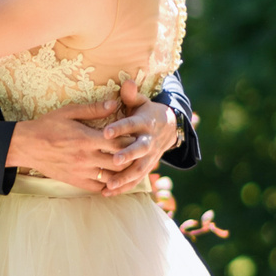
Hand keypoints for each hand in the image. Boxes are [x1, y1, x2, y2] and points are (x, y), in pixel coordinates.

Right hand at [8, 97, 143, 191]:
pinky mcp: (76, 181)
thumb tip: (114, 103)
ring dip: (123, 173)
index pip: (119, 142)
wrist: (26, 146)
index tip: (137, 135)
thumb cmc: (47, 126)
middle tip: (139, 152)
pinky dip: (109, 185)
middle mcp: (86, 158)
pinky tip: (115, 179)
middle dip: (132, 157)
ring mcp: (81, 172)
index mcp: (87, 139)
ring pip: (112, 178)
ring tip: (131, 166)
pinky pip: (98, 188)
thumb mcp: (68, 112)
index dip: (131, 139)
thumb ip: (93, 109)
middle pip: (120, 162)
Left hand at [95, 76, 178, 196]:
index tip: (106, 131)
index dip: (121, 128)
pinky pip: (135, 179)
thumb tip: (127, 82)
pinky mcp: (146, 167)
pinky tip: (108, 193)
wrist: (168, 129)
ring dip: (125, 177)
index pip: (131, 125)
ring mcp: (149, 156)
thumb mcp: (141, 102)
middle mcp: (148, 140)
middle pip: (139, 149)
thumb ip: (131, 96)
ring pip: (138, 168)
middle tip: (114, 160)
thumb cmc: (145, 113)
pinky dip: (123, 187)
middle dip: (128, 155)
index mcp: (144, 122)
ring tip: (109, 184)